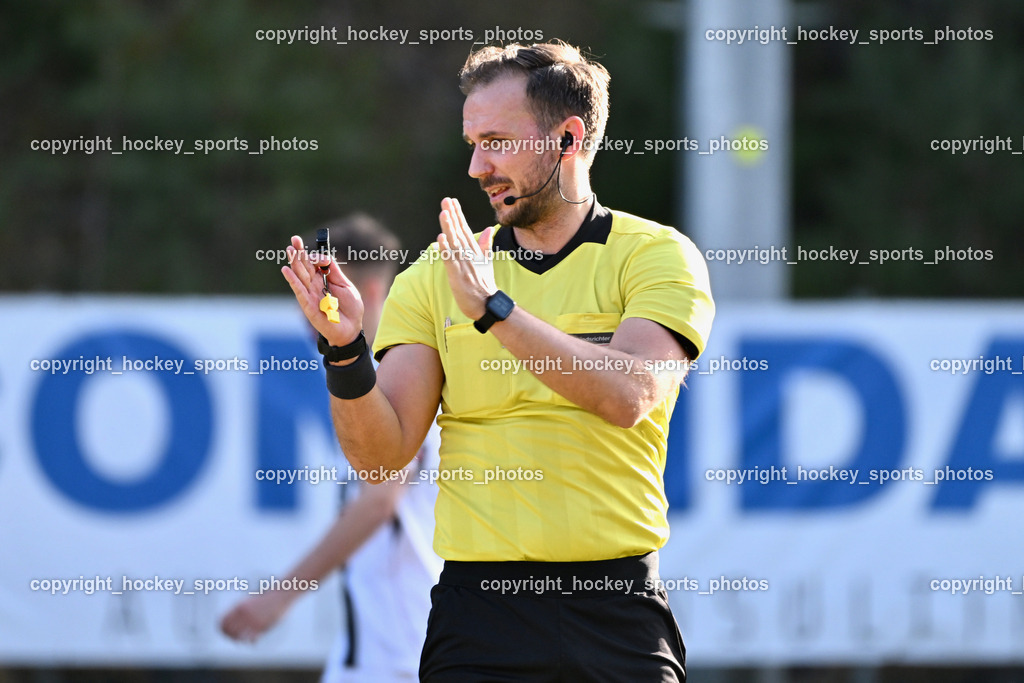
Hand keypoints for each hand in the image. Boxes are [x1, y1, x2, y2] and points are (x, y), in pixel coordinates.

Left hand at [219, 591, 292, 642]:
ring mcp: (253, 620)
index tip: (224, 631)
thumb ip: (242, 608)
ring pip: (238, 636)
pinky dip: (250, 641)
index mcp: (240, 606)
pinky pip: (251, 638)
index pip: (224, 621)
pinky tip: (252, 641)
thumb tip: (233, 616)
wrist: (282, 593)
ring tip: (242, 640)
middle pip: (228, 630)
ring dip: (239, 639)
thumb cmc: (267, 596)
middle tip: (233, 638)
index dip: (222, 628)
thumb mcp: (251, 600)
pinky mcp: (262, 625)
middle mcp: (244, 613)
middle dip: (229, 635)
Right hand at [281, 235, 363, 345]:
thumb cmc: (350, 308)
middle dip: (300, 252)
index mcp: (324, 279)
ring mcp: (310, 294)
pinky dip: (293, 281)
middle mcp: (315, 285)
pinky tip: (286, 270)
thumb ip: (334, 271)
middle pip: (305, 266)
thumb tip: (322, 257)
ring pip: (301, 275)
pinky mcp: (308, 305)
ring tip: (289, 249)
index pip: (315, 263)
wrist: (352, 328)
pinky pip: (299, 291)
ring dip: (294, 262)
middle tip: (294, 239)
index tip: (321, 257)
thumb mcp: (346, 285)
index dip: (315, 255)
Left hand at [437, 197, 495, 320]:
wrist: (487, 304)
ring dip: (449, 228)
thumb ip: (486, 244)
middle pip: (459, 232)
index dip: (458, 214)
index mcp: (474, 250)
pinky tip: (441, 238)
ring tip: (444, 213)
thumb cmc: (485, 283)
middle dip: (452, 215)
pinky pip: (450, 260)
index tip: (452, 201)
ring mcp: (463, 264)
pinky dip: (445, 249)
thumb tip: (488, 228)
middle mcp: (469, 254)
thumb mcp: (487, 261)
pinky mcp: (457, 276)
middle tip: (446, 200)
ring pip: (454, 243)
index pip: (465, 228)